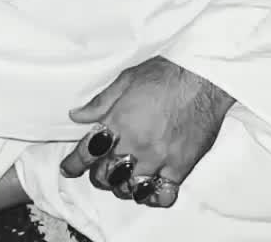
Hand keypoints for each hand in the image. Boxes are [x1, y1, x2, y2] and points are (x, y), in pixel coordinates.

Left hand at [61, 56, 234, 206]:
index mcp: (119, 122)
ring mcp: (159, 160)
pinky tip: (147, 188)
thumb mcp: (125, 80)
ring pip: (129, 188)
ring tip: (122, 175)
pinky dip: (150, 197)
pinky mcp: (180, 168)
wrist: (202, 77)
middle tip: (99, 166)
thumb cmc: (165, 74)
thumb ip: (100, 102)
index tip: (68, 168)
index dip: (73, 164)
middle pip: (106, 175)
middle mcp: (136, 145)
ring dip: (120, 185)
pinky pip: (161, 196)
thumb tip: (78, 115)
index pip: (87, 152)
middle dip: (97, 173)